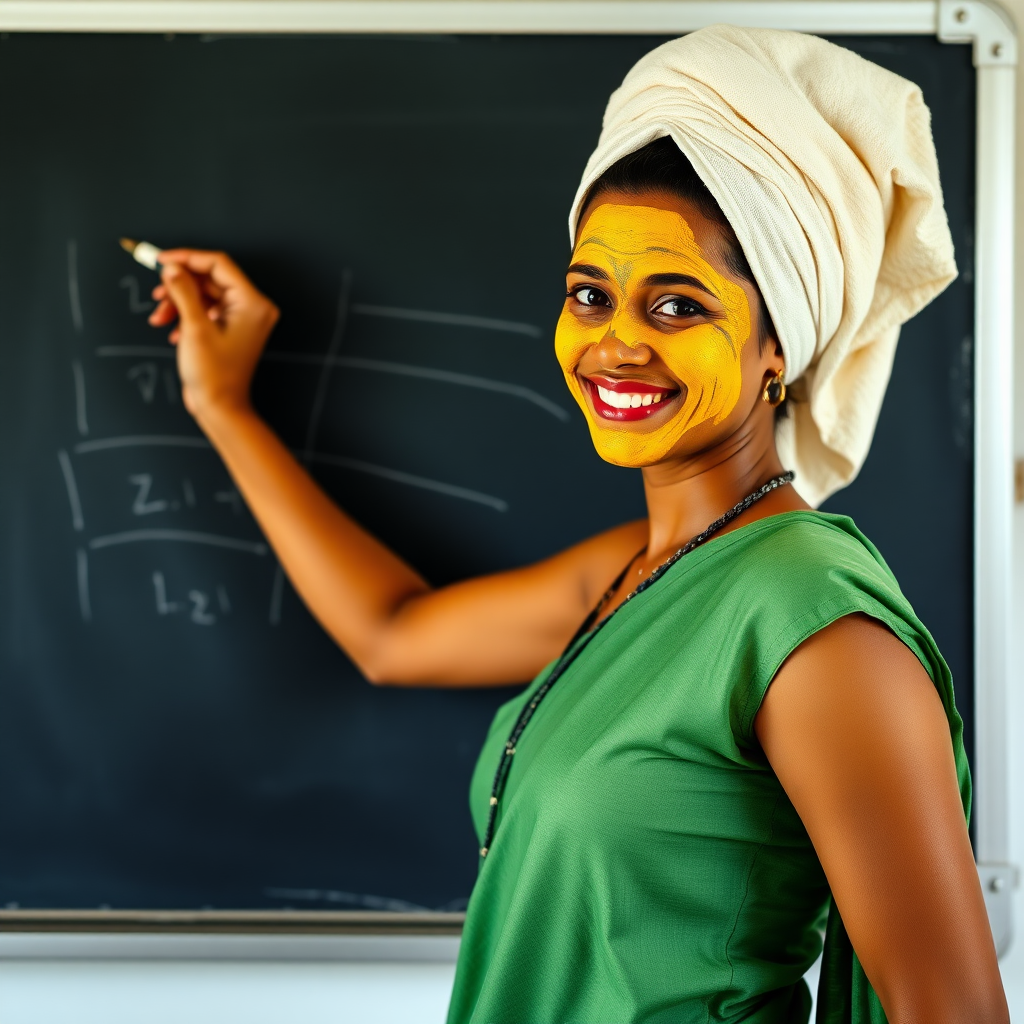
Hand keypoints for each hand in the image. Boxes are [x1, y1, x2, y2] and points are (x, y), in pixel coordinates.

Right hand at [148, 249, 278, 422]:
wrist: (220, 408)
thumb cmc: (214, 375)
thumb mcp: (194, 327)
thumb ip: (183, 292)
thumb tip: (171, 268)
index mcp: (252, 303)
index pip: (218, 264)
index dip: (187, 258)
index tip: (161, 261)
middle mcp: (251, 308)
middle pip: (209, 279)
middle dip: (179, 286)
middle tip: (157, 295)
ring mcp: (241, 319)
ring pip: (203, 295)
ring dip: (177, 302)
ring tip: (159, 319)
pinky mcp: (230, 329)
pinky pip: (205, 310)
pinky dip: (185, 316)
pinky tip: (173, 332)